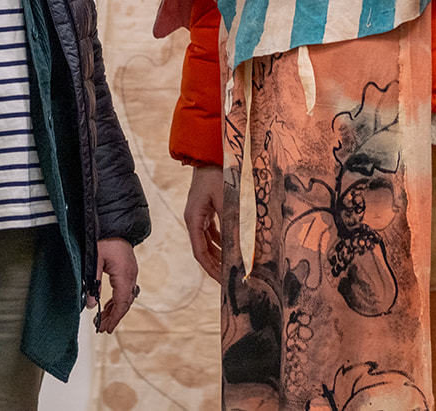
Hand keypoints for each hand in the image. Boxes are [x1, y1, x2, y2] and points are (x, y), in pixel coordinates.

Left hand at [87, 237, 139, 332]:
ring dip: (115, 309)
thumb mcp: (94, 260)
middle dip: (114, 316)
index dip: (114, 317)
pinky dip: (117, 300)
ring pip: (126, 297)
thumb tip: (90, 304)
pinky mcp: (128, 270)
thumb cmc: (105, 239)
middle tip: (103, 328)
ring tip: (103, 320)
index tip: (106, 328)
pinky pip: (125, 290)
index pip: (121, 302)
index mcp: (124, 274)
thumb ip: (92, 283)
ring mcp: (131, 273)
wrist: (115, 224)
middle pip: (125, 302)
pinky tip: (108, 306)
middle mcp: (131, 275)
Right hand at [183, 164, 223, 284]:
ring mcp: (199, 215)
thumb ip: (232, 222)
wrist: (209, 155)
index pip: (200, 252)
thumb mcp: (225, 199)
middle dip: (216, 265)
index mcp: (193, 219)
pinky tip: (233, 246)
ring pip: (208, 242)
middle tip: (230, 280)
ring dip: (220, 254)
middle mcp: (193, 220)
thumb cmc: (217, 175)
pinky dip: (222, 241)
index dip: (212, 269)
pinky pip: (212, 232)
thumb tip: (242, 245)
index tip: (224, 281)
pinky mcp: (206, 210)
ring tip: (233, 267)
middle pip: (203, 250)